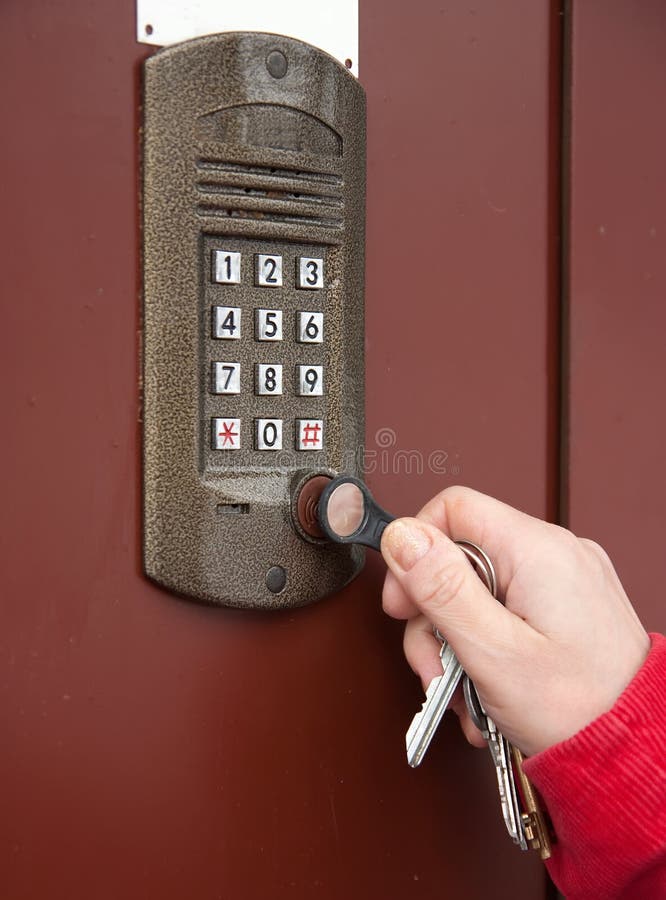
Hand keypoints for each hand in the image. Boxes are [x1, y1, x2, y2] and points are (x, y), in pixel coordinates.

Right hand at [380, 486, 649, 755]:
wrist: (637, 756)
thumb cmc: (580, 710)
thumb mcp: (493, 652)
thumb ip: (442, 589)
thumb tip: (401, 536)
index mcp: (538, 550)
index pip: (452, 509)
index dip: (415, 552)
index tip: (403, 605)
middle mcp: (556, 553)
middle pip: (460, 559)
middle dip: (436, 620)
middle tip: (435, 670)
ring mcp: (566, 579)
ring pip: (479, 591)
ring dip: (459, 645)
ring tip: (465, 695)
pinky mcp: (569, 606)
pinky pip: (508, 610)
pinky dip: (488, 648)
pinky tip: (489, 690)